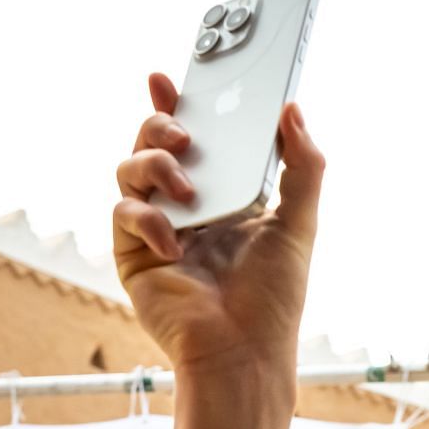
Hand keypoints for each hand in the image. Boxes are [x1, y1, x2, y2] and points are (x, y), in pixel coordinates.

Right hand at [111, 73, 325, 375]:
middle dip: (161, 125)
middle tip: (184, 134)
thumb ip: (303, 166)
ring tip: (188, 189)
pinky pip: (125, 213)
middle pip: (153, 143)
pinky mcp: (132, 252)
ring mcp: (155, 227)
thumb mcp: (299, 223)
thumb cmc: (273, 297)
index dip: (177, 103)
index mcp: (222, 193)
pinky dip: (149, 219)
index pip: (195, 136)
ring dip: (156, 167)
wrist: (243, 351)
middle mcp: (186, 205)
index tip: (170, 77)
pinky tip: (176, 242)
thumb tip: (294, 110)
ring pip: (130, 168)